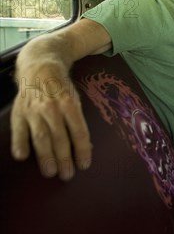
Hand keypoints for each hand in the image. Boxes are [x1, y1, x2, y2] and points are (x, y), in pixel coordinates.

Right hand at [11, 61, 91, 180]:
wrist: (40, 68)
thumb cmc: (61, 88)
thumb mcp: (75, 99)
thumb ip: (77, 121)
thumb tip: (86, 146)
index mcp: (70, 104)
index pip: (79, 131)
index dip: (82, 150)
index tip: (84, 165)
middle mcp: (52, 108)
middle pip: (60, 138)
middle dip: (64, 159)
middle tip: (67, 175)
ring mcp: (34, 110)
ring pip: (41, 138)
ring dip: (45, 157)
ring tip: (50, 173)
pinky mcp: (19, 112)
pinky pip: (18, 130)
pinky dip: (19, 144)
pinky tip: (22, 157)